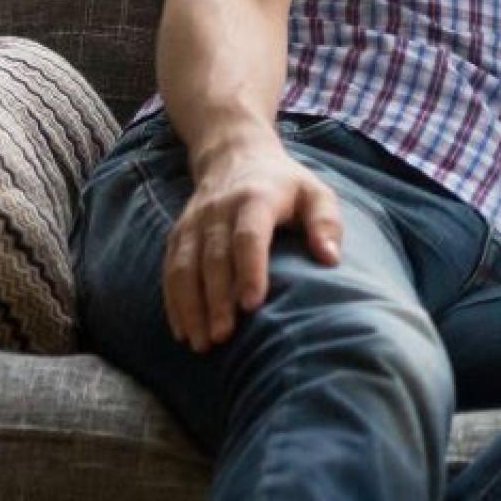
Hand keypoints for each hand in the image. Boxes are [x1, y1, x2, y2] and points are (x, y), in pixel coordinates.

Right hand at [164, 129, 344, 353]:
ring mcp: (193, 223)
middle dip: (216, 300)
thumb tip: (330, 259)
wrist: (236, 156)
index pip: (248, 236)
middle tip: (224, 337)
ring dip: (191, 308)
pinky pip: (169, 271)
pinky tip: (182, 331)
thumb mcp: (315, 193)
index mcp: (255, 199)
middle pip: (212, 259)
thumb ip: (326, 223)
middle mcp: (218, 210)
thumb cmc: (286, 185)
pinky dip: (174, 302)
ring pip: (184, 268)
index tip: (252, 305)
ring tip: (202, 343)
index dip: (249, 270)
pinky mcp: (178, 235)